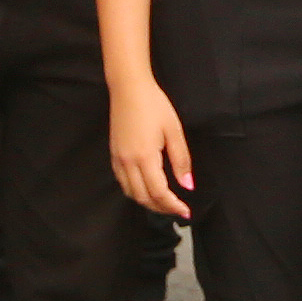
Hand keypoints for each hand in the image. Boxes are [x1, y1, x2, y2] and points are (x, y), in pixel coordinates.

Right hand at [108, 76, 195, 219]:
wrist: (129, 88)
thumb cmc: (154, 105)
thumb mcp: (174, 131)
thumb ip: (181, 160)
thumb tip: (187, 185)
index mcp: (145, 157)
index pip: (159, 193)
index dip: (173, 206)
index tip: (186, 211)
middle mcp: (128, 162)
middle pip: (144, 198)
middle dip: (161, 208)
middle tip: (178, 209)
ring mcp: (118, 159)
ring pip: (131, 193)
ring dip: (148, 202)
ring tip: (164, 202)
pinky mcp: (113, 155)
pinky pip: (123, 182)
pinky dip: (135, 192)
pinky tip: (147, 188)